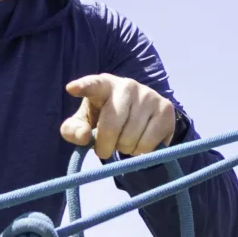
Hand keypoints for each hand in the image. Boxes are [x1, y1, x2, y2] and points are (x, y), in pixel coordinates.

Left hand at [62, 73, 178, 160]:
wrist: (141, 116)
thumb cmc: (105, 119)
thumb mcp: (86, 123)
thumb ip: (74, 130)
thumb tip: (84, 137)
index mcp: (103, 85)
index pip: (92, 85)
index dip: (83, 87)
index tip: (71, 89)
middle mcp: (127, 85)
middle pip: (111, 126)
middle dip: (105, 145)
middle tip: (106, 148)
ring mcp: (149, 95)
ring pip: (130, 138)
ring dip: (124, 149)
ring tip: (126, 140)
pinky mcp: (166, 109)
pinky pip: (148, 143)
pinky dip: (141, 151)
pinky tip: (140, 141)